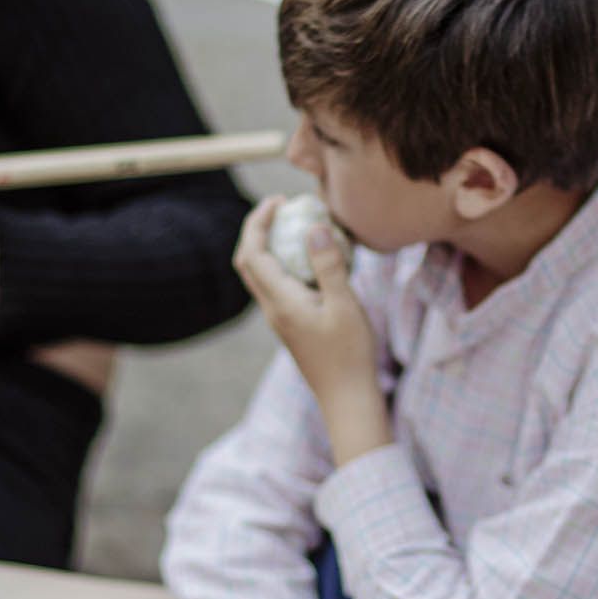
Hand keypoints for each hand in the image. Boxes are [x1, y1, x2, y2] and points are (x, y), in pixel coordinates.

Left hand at [232, 195, 385, 461]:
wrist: (347, 397)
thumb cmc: (349, 354)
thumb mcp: (345, 305)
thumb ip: (328, 265)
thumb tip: (314, 227)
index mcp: (280, 302)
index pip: (252, 253)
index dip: (258, 222)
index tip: (280, 201)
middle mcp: (272, 309)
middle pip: (248, 262)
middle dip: (258, 230)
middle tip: (283, 208)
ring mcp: (280, 318)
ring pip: (261, 275)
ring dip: (270, 246)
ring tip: (297, 226)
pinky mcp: (291, 324)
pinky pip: (278, 285)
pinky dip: (286, 264)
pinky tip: (312, 259)